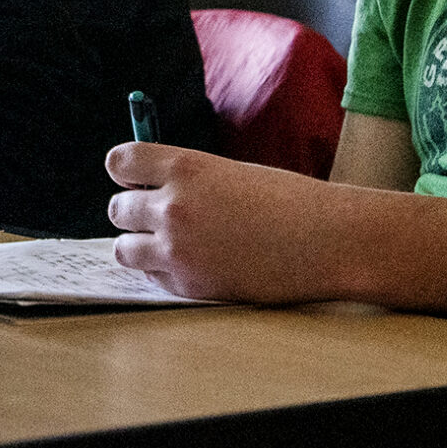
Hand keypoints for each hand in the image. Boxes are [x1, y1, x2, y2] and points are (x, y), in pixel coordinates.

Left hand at [104, 143, 347, 304]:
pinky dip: (163, 272)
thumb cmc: (290, 201)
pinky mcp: (189, 285)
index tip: (131, 178)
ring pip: (123, 249)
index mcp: (186, 167)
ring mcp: (178, 249)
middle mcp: (173, 206)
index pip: (121, 162)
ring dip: (139, 245)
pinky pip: (152, 277)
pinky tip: (193, 264)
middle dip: (133, 212)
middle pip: (117, 208)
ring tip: (166, 244)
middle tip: (155, 217)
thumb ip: (190, 180)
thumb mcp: (233, 173)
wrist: (328, 241)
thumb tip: (151, 189)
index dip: (124, 171)